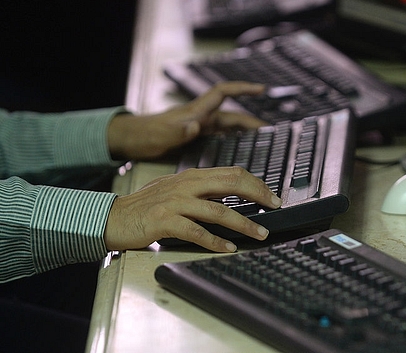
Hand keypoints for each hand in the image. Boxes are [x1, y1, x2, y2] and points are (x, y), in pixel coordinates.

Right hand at [104, 166, 281, 251]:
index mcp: (192, 176)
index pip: (232, 173)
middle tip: (276, 206)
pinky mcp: (164, 221)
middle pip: (231, 184)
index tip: (272, 195)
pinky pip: (196, 232)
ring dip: (244, 223)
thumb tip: (231, 196)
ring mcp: (175, 202)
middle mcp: (186, 185)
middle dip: (258, 195)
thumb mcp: (176, 190)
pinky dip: (216, 241)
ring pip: (218, 211)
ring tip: (260, 233)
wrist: (113, 217)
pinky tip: (229, 248)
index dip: (256, 183)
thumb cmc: (146, 206)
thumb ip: (201, 190)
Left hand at [108, 81, 266, 160]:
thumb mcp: (160, 135)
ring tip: (262, 141)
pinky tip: (240, 149)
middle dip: (252, 120)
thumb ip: (177, 131)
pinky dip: (233, 141)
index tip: (260, 89)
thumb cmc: (143, 136)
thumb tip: (194, 127)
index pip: (222, 93)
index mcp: (195, 112)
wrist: (129, 140)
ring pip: (228, 128)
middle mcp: (201, 118)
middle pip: (232, 115)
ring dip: (245, 132)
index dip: (242, 89)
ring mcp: (199, 128)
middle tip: (271, 131)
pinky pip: (220, 137)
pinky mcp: (195, 139)